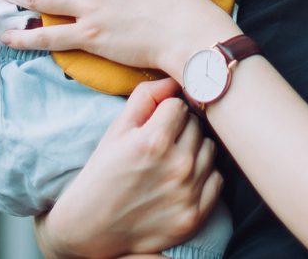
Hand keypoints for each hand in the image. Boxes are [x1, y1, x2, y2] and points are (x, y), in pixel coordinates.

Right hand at [33, 77, 220, 258]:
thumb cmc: (103, 174)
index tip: (155, 124)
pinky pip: (216, 179)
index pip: (179, 105)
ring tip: (171, 161)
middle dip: (181, 129)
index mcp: (154, 141)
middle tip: (162, 143)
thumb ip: (145, 97)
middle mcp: (176, 166)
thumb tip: (174, 79)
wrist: (91, 228)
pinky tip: (181, 179)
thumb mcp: (116, 130)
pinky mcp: (195, 215)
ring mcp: (188, 192)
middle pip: (197, 125)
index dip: (165, 112)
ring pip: (210, 149)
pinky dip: (203, 176)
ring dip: (194, 150)